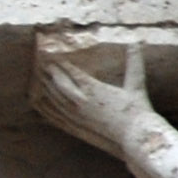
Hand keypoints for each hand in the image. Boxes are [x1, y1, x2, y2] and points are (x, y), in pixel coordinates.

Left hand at [35, 39, 157, 150]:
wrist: (136, 136)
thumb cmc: (138, 110)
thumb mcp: (136, 84)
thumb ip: (134, 61)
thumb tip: (137, 41)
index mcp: (94, 89)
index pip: (72, 72)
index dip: (60, 62)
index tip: (51, 53)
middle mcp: (82, 102)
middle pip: (60, 84)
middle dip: (50, 72)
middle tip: (40, 62)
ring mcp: (78, 116)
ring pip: (55, 99)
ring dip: (46, 87)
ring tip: (39, 77)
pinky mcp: (77, 127)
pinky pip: (56, 116)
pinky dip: (46, 108)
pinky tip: (39, 104)